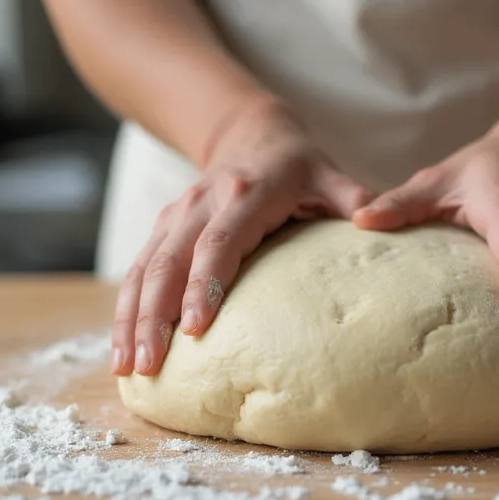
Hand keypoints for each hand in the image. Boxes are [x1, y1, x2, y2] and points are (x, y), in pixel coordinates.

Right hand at [114, 100, 373, 376]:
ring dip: (130, 320)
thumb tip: (378, 221)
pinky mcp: (162, 229)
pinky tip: (121, 348)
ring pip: (144, 270)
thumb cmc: (297, 166)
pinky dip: (126, 310)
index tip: (194, 328)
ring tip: (126, 368)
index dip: (203, 285)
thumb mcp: (329, 175)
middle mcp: (201, 205)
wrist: (249, 131)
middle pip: (168, 263)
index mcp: (243, 195)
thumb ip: (353, 198)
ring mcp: (176, 217)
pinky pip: (137, 271)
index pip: (218, 245)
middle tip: (148, 365)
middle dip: (153, 317)